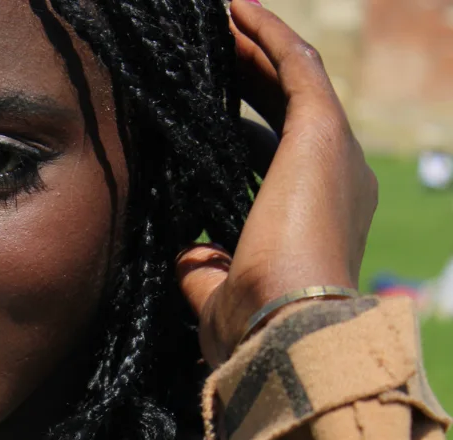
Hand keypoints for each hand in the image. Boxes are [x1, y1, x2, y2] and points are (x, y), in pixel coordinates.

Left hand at [176, 0, 378, 367]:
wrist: (288, 326)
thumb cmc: (256, 326)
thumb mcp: (220, 295)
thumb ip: (206, 270)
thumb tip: (186, 252)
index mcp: (315, 220)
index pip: (274, 162)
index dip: (241, 133)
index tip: (205, 117)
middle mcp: (336, 178)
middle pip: (286, 112)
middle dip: (246, 79)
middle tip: (209, 53)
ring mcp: (335, 151)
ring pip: (292, 79)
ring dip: (253, 47)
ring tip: (217, 21)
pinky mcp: (322, 130)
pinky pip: (294, 64)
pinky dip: (265, 35)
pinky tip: (234, 11)